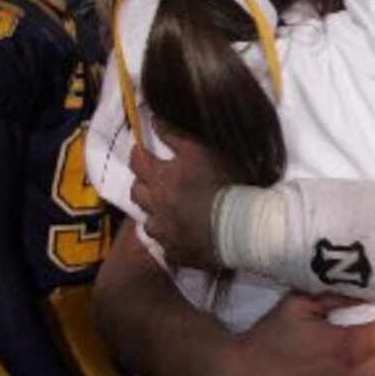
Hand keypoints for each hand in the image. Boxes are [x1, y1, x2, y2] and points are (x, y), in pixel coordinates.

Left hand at [129, 119, 225, 268]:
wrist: (238, 226)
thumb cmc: (222, 183)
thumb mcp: (201, 151)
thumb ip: (175, 136)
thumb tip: (153, 122)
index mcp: (160, 178)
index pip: (138, 162)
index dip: (138, 154)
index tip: (141, 150)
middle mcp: (155, 205)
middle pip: (136, 192)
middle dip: (142, 184)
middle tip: (154, 181)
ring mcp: (163, 232)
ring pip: (147, 221)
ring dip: (154, 214)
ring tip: (167, 211)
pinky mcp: (174, 253)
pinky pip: (165, 246)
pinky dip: (170, 238)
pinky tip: (182, 235)